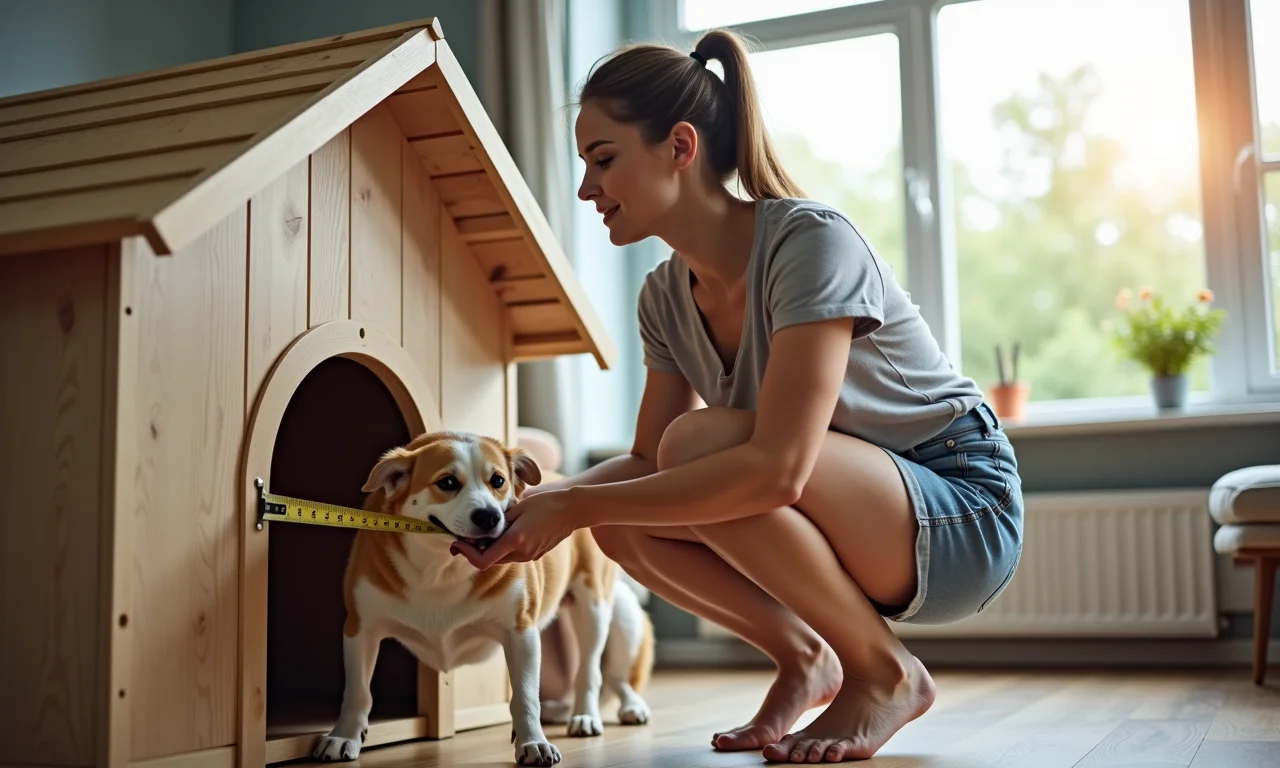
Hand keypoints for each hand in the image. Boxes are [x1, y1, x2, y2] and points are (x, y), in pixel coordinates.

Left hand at [450, 489, 576, 569]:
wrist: (574, 509)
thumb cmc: (546, 502)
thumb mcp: (518, 507)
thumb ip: (499, 521)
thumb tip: (482, 529)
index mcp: (515, 541)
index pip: (482, 560)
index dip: (467, 554)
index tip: (458, 542)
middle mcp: (522, 553)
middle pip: (490, 560)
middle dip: (476, 550)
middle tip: (466, 535)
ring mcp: (531, 555)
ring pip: (502, 558)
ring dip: (491, 549)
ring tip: (485, 532)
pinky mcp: (537, 554)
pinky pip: (515, 555)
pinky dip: (505, 547)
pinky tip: (504, 532)